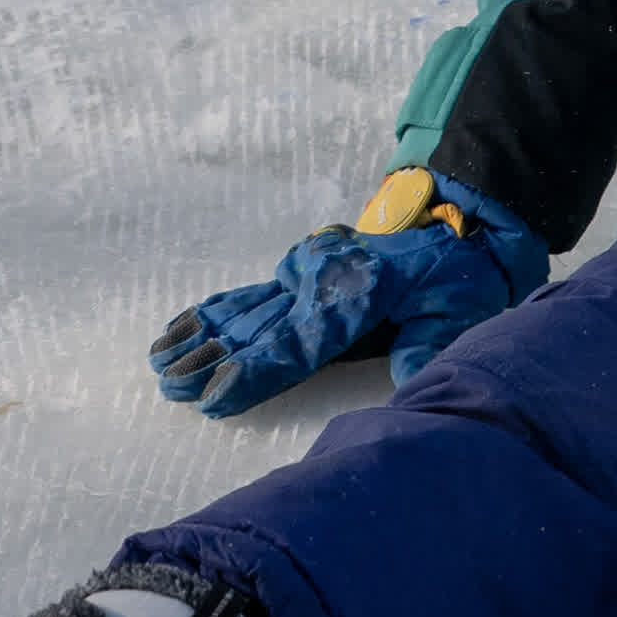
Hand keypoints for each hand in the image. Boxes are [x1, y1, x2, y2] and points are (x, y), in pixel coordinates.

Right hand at [149, 172, 551, 417]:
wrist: (452, 223)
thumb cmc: (456, 277)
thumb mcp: (458, 309)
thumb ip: (427, 345)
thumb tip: (409, 384)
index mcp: (352, 296)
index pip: (295, 345)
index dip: (254, 373)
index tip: (215, 394)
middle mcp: (317, 283)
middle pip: (256, 331)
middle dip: (210, 360)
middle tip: (168, 385)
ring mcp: (302, 275)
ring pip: (242, 311)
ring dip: (200, 336)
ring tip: (159, 360)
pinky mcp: (296, 272)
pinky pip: (248, 296)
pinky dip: (210, 311)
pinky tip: (178, 326)